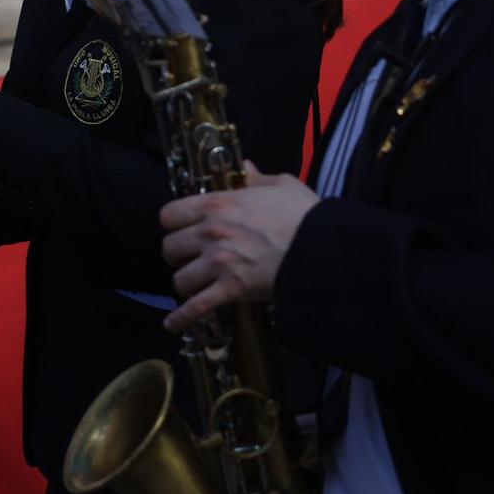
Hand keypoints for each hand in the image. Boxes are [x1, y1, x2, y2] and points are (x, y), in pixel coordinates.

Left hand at [159, 164, 317, 331]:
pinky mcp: (231, 289)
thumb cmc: (305, 215)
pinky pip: (197, 307)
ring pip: (180, 279)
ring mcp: (219, 263)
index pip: (169, 215)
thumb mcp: (283, 186)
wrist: (325, 248)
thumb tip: (246, 169)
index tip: (182, 230)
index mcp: (217, 205)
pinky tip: (172, 324)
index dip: (174, 224)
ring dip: (187, 283)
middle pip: (170, 248)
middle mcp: (210, 233)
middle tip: (191, 258)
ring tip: (197, 284)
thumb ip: (257, 179)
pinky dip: (182, 318)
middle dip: (179, 256)